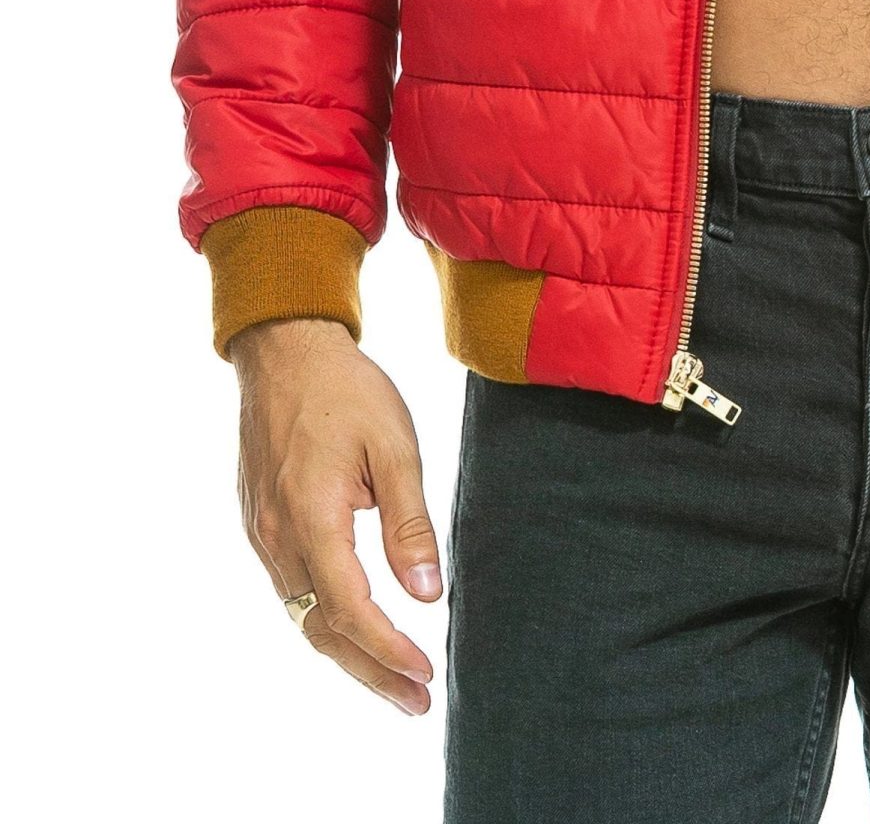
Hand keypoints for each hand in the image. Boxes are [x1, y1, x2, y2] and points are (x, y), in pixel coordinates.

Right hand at [231, 316, 442, 714]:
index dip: (388, 650)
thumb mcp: (394, 446)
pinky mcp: (259, 524)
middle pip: (321, 630)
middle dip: (370, 674)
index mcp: (311, 516)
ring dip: (347, 654)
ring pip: (302, 616)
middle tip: (417, 702)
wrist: (283, 349)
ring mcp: (261, 533)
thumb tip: (427, 592)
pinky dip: (324, 620)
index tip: (426, 673)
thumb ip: (409, 524)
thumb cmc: (346, 390)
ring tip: (394, 681)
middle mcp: (277, 535)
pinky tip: (354, 630)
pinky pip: (291, 590)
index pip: (349, 609)